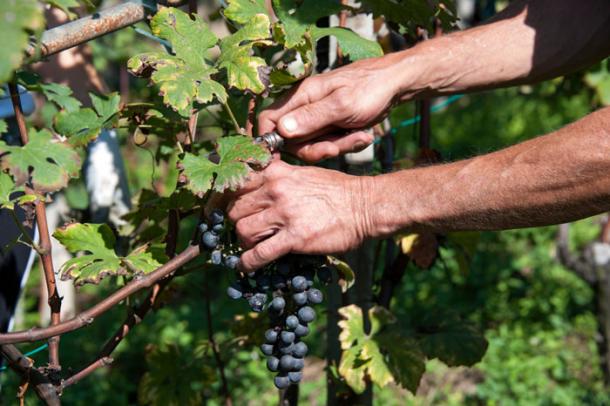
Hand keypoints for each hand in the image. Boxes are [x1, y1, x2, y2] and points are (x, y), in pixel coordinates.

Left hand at [227, 160, 369, 270]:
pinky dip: (248, 263)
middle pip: (235, 209)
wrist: (365, 206)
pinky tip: (246, 267)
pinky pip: (260, 254)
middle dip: (237, 221)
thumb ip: (280, 177)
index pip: (237, 183)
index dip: (229, 198)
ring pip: (243, 230)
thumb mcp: (305, 173)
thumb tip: (261, 184)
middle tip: (247, 229)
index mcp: (277, 173)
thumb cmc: (338, 190)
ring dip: (244, 242)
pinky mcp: (295, 238)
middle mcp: (276, 190)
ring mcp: (285, 214)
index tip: (231, 208)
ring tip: (253, 245)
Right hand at [259, 55, 402, 162]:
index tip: (281, 159)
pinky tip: (363, 136)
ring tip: (361, 137)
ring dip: (337, 146)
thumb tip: (281, 131)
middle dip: (317, 148)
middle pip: (293, 140)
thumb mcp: (342, 105)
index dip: (270, 140)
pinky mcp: (331, 125)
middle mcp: (305, 106)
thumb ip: (311, 118)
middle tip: (339, 146)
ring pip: (313, 144)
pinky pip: (330, 142)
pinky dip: (346, 143)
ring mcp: (318, 117)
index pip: (268, 119)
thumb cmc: (370, 88)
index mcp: (301, 96)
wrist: (397, 84)